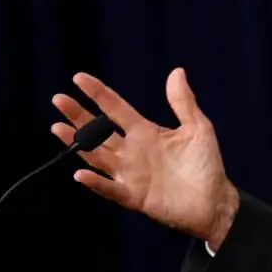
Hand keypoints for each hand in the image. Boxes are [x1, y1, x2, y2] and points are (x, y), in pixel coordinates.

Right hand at [51, 68, 238, 248]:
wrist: (214, 200)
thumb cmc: (205, 163)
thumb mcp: (198, 128)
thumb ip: (183, 102)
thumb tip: (177, 71)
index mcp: (145, 132)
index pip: (116, 109)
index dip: (99, 94)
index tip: (78, 77)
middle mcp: (131, 151)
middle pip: (98, 131)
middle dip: (78, 116)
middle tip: (58, 99)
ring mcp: (130, 174)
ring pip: (96, 157)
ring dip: (78, 144)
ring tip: (58, 127)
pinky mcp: (134, 196)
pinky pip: (110, 189)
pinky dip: (96, 183)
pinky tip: (81, 174)